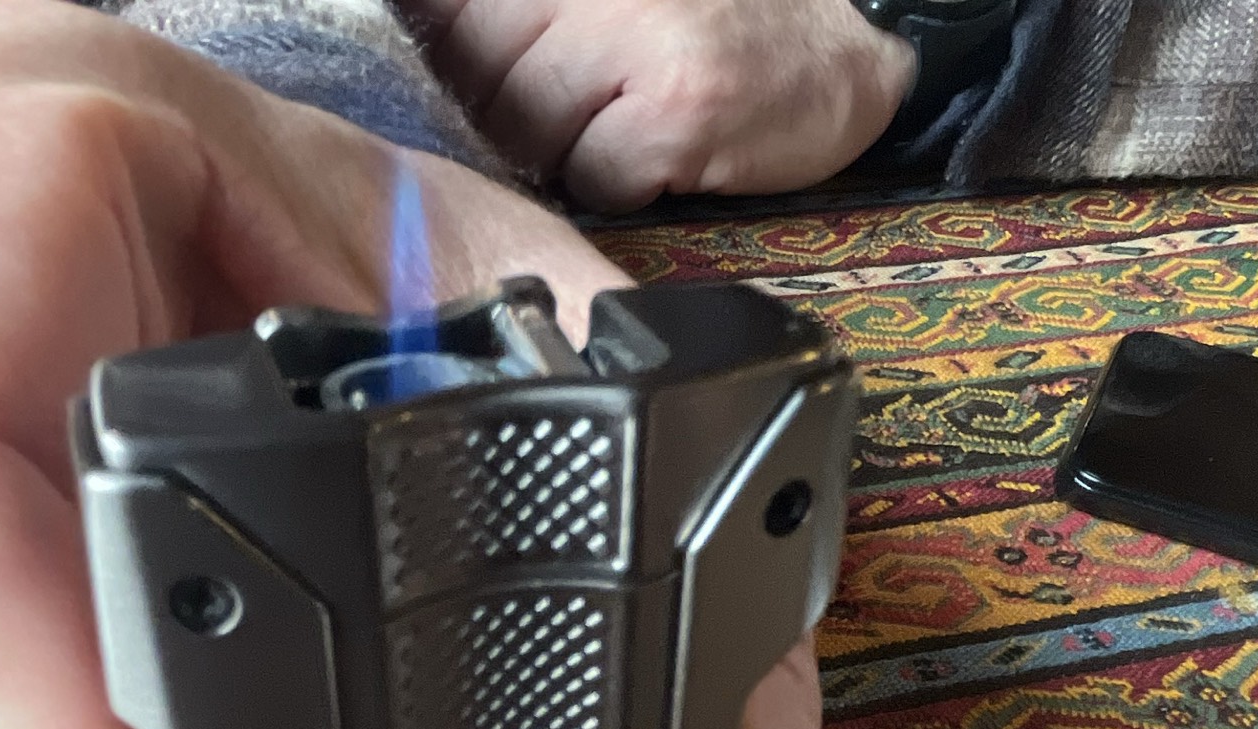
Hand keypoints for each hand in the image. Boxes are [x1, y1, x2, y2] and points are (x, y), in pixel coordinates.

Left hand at [404, 0, 916, 210]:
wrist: (842, 45)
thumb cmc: (708, 17)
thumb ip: (520, 15)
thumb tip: (414, 28)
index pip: (446, 10)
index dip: (439, 38)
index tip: (449, 56)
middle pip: (475, 66)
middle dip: (505, 100)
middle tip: (575, 93)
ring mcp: (636, 37)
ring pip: (522, 123)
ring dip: (559, 144)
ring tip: (621, 115)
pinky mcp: (676, 110)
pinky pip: (590, 176)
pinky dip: (616, 182)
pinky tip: (659, 149)